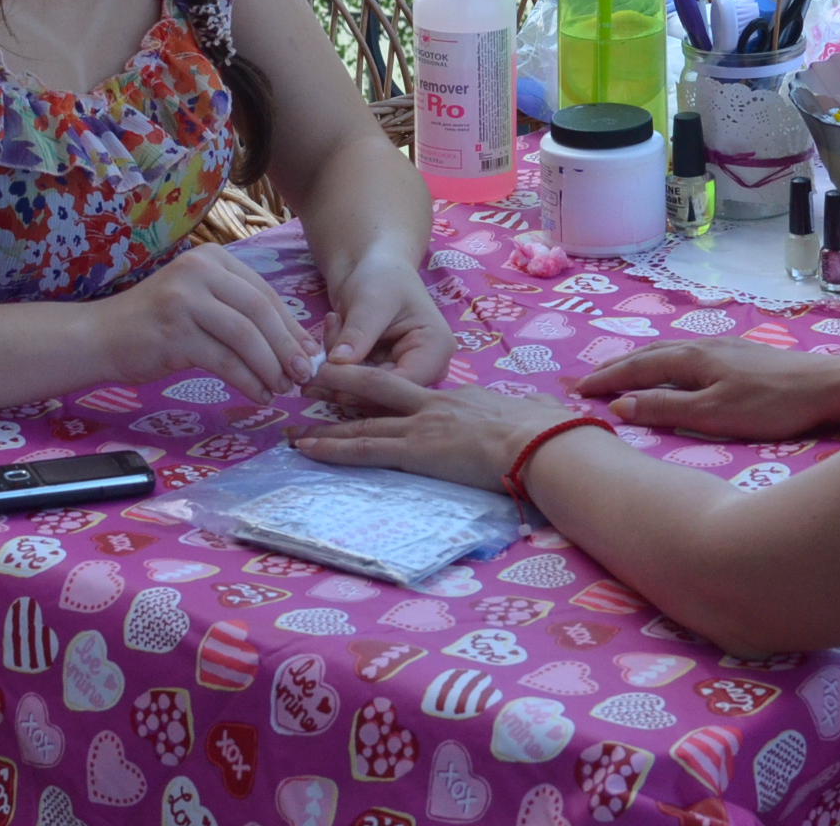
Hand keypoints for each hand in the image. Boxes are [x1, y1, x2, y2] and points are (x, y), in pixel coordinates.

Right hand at [107, 243, 320, 401]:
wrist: (100, 337)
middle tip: (305, 375)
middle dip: (287, 347)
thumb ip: (238, 311)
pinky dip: (248, 381)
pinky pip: (224, 360)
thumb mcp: (199, 301)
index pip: (264, 293)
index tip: (310, 353)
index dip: (292, 326)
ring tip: (284, 389)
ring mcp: (185, 300)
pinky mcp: (175, 333)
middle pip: (260, 311)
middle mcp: (200, 271)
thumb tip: (294, 343)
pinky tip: (259, 395)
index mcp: (212, 259)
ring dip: (271, 367)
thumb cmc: (155, 323)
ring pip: (245, 337)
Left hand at [289, 361, 576, 493]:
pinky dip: (334, 448)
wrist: (542, 444)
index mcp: (460, 398)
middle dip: (339, 389)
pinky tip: (309, 449)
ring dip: (325, 428)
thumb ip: (525, 412)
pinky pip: (366, 449)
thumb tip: (542, 414)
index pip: (411, 391)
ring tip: (293, 432)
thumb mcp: (532, 413)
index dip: (381, 389)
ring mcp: (422, 426)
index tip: (361, 390)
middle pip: (375, 390)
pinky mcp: (416, 450)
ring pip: (362, 422)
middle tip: (309, 389)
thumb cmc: (546, 432)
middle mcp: (433, 405)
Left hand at [324, 253, 454, 383]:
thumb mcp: (371, 299)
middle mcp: (425, 368)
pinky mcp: (381, 374)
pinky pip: (354, 384)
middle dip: (345, 377)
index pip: (403, 382)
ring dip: (337, 368)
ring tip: (331, 324)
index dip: (364, 386)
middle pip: (384, 393)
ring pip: (364, 392)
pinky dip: (335, 363)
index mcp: (436, 349)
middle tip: (315, 359)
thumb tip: (338, 364)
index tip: (326, 376)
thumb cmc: (381, 274)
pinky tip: (332, 328)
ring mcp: (403, 373)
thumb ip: (358, 332)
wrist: (371, 264)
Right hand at [570, 339, 839, 439]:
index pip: (634, 368)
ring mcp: (722, 347)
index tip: (572, 392)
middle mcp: (701, 345)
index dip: (603, 380)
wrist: (828, 385)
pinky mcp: (740, 355)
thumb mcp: (713, 414)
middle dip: (612, 367)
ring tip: (617, 371)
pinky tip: (671, 368)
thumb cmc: (771, 404)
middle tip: (581, 380)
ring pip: (668, 351)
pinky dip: (663, 362)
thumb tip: (619, 405)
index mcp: (690, 359)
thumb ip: (665, 409)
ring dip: (637, 362)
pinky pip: (686, 354)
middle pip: (647, 355)